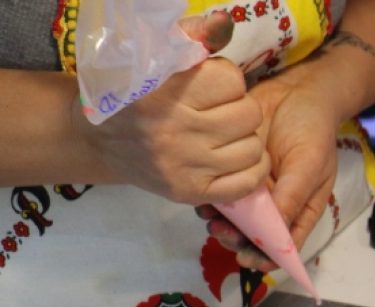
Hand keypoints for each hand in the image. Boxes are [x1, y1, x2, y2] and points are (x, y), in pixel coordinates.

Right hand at [72, 12, 270, 205]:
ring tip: (228, 133)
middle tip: (223, 110)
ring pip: (252, 148)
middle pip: (248, 115)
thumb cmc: (129, 90)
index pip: (231, 81)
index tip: (213, 84)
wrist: (99, 140)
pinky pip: (246, 183)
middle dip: (240, 107)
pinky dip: (253, 169)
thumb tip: (226, 24)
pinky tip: (239, 156)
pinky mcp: (191, 193)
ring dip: (246, 137)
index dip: (227, 79)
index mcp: (166, 94)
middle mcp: (176, 133)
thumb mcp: (150, 52)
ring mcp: (185, 168)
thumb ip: (192, 36)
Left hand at [199, 70, 339, 270]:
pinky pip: (220, 193)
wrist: (298, 90)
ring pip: (234, 220)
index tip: (247, 260)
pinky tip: (203, 200)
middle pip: (253, 237)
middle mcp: (274, 207)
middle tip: (222, 234)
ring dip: (221, 225)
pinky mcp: (234, 171)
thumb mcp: (309, 165)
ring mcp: (253, 190)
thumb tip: (274, 234)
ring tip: (211, 219)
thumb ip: (292, 198)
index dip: (264, 258)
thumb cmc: (313, 130)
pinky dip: (211, 200)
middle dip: (236, 241)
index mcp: (298, 212)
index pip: (281, 246)